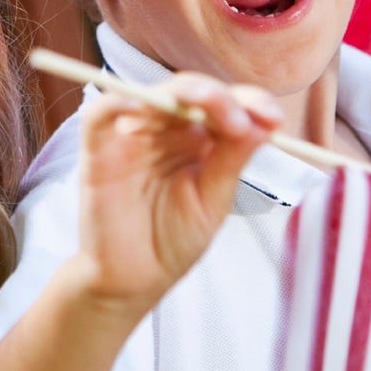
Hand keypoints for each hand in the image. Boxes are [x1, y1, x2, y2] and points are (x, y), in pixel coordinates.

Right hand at [74, 74, 280, 314]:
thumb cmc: (172, 240)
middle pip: (186, 91)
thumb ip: (230, 161)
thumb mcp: (212, 201)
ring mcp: (129, 137)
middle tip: (242, 118)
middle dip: (217, 95)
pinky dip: (116, 103)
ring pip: (149, 95)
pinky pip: (99, 116)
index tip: (273, 119)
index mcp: (196, 140)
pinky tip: (140, 108)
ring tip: (208, 103)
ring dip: (180, 92)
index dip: (248, 101)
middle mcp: (163, 131)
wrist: (135, 279)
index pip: (222, 106)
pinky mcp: (97, 151)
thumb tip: (263, 124)